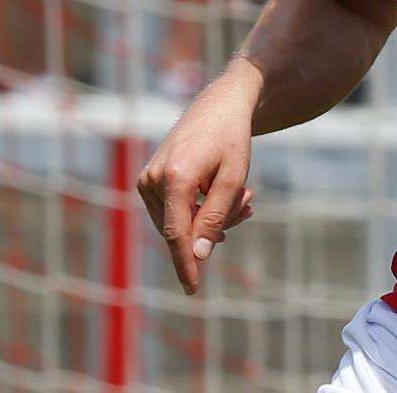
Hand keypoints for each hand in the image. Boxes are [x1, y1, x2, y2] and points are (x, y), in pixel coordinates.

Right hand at [136, 60, 261, 294]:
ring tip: (242, 196)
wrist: (218, 106)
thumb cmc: (231, 139)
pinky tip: (227, 195)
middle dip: (218, 225)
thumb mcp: (233, 178)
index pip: (177, 234)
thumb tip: (198, 255)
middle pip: (183, 229)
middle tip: (249, 203)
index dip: (186, 264)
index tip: (192, 290)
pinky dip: (200, 209)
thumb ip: (216, 218)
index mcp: (174, 178)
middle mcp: (152, 180)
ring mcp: (147, 180)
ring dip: (212, 217)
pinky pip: (174, 211)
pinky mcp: (148, 181)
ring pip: (179, 223)